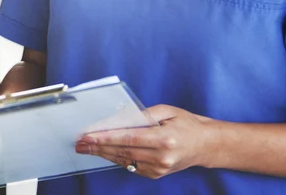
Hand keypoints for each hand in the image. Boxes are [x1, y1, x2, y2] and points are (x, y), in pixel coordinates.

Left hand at [75, 104, 213, 178]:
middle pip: (122, 151)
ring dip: (103, 154)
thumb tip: (119, 119)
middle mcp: (161, 157)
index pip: (128, 138)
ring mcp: (159, 168)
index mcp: (164, 139)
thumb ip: (142, 115)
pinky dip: (116, 158)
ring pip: (124, 160)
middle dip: (98, 147)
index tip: (88, 136)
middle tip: (80, 143)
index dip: (106, 138)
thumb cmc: (186, 124)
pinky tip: (104, 152)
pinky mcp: (156, 174)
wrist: (206, 145)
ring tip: (86, 148)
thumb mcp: (166, 111)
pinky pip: (131, 166)